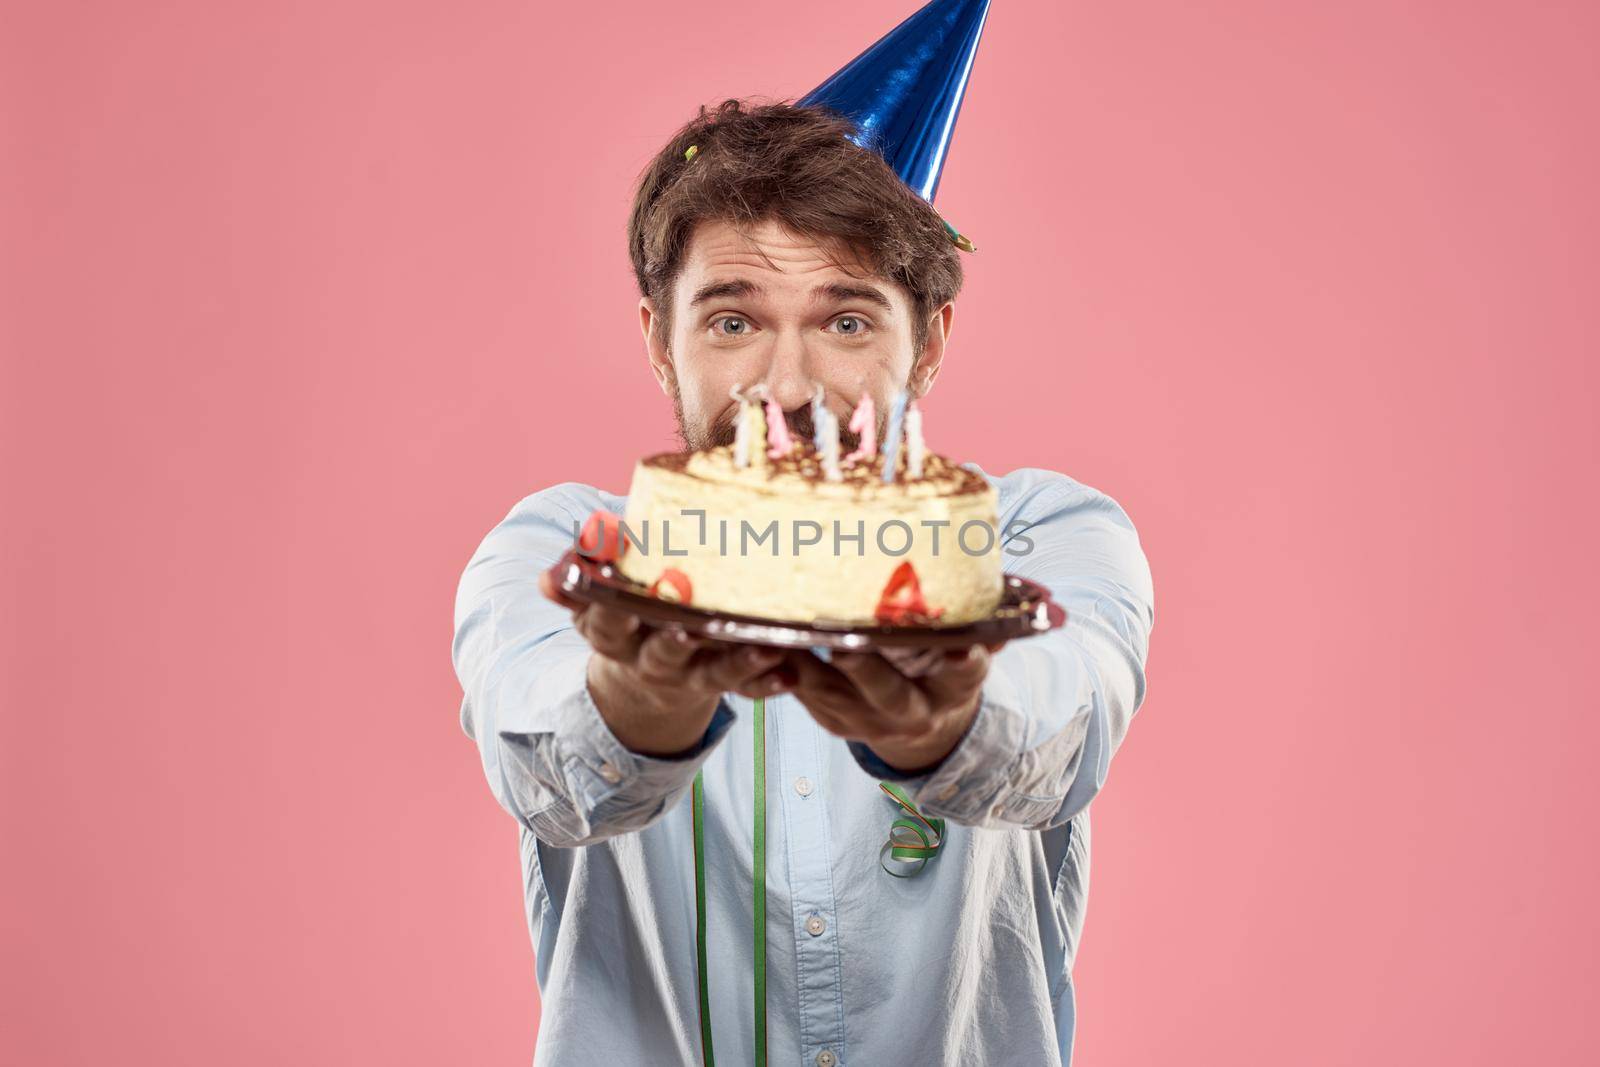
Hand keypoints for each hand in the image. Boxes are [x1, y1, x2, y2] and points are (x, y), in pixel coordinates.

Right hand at [540, 572, 794, 757]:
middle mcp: (649, 661)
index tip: (619, 583)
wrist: (645, 681)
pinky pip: (748, 689)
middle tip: (688, 627)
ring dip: (739, 662)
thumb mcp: (593, 604)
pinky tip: (791, 671)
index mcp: (611, 635)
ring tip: (767, 646)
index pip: (605, 621)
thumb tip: (549, 577)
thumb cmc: (624, 618)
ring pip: (714, 674)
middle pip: (660, 653)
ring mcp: (689, 677)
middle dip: (673, 641)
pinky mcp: (723, 685)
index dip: (610, 607)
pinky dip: (769, 683)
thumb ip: (578, 581)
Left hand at [785, 643, 1002, 774]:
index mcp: (955, 687)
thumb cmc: (943, 666)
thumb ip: (983, 625)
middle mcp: (915, 711)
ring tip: (784, 635)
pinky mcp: (833, 721)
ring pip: (835, 695)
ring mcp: (870, 721)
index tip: (959, 647)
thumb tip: (1020, 592)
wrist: (922, 724)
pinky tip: (764, 639)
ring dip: (807, 667)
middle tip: (845, 644)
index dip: (961, 660)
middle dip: (867, 669)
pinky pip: (804, 695)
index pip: (964, 673)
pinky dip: (783, 668)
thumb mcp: (969, 649)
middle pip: (889, 693)